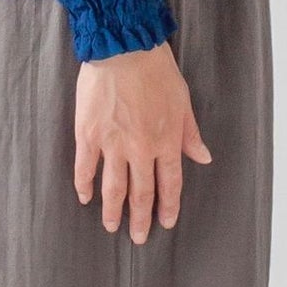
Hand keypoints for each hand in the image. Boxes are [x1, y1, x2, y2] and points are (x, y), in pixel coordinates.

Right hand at [74, 40, 211, 242]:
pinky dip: (84, 185)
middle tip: (138, 237)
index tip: (165, 222)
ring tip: (112, 227)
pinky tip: (85, 198)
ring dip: (113, 211)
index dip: (168, 206)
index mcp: (166, 142)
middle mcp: (140, 149)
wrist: (124, 49)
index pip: (169, 184)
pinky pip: (85, 167)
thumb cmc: (157, 70)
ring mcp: (112, 144)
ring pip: (114, 187)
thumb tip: (203, 157)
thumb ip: (190, 134)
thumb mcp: (183, 101)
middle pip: (141, 192)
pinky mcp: (88, 135)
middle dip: (140, 218)